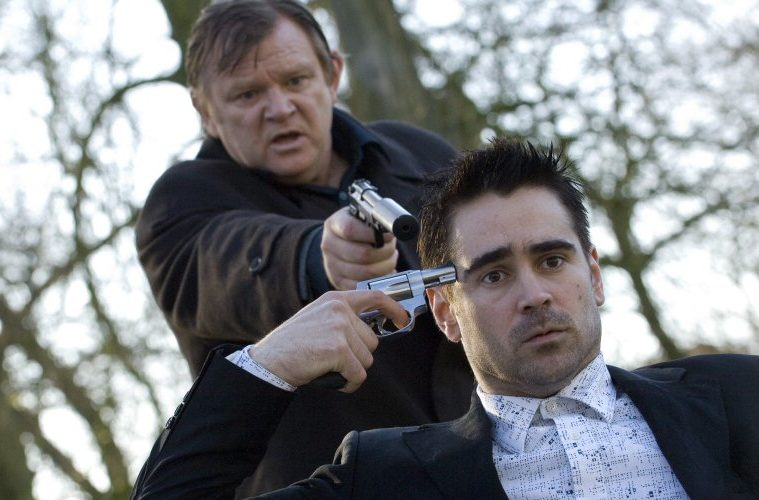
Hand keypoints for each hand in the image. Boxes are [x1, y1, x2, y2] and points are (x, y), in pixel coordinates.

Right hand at [249, 290, 407, 392]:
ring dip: (351, 370)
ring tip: (327, 367)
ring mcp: (340, 328)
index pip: (374, 296)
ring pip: (367, 359)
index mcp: (335, 299)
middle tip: (332, 359)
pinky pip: (358, 374)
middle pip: (372, 341)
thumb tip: (370, 333)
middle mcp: (339, 309)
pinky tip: (331, 379)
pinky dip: (348, 383)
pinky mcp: (338, 349)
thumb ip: (342, 319)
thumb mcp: (318, 318)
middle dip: (357, 356)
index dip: (393, 308)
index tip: (403, 319)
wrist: (269, 362)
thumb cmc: (292, 346)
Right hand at [322, 207, 397, 290]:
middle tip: (393, 251)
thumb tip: (393, 232)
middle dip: (385, 253)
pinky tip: (384, 273)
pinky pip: (363, 286)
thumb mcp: (362, 217)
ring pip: (365, 272)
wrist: (341, 243)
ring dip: (385, 268)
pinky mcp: (339, 282)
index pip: (350, 230)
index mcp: (334, 225)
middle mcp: (329, 245)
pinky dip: (378, 281)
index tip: (389, 236)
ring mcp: (332, 266)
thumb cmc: (359, 228)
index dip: (372, 234)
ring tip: (389, 261)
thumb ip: (375, 222)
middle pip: (362, 254)